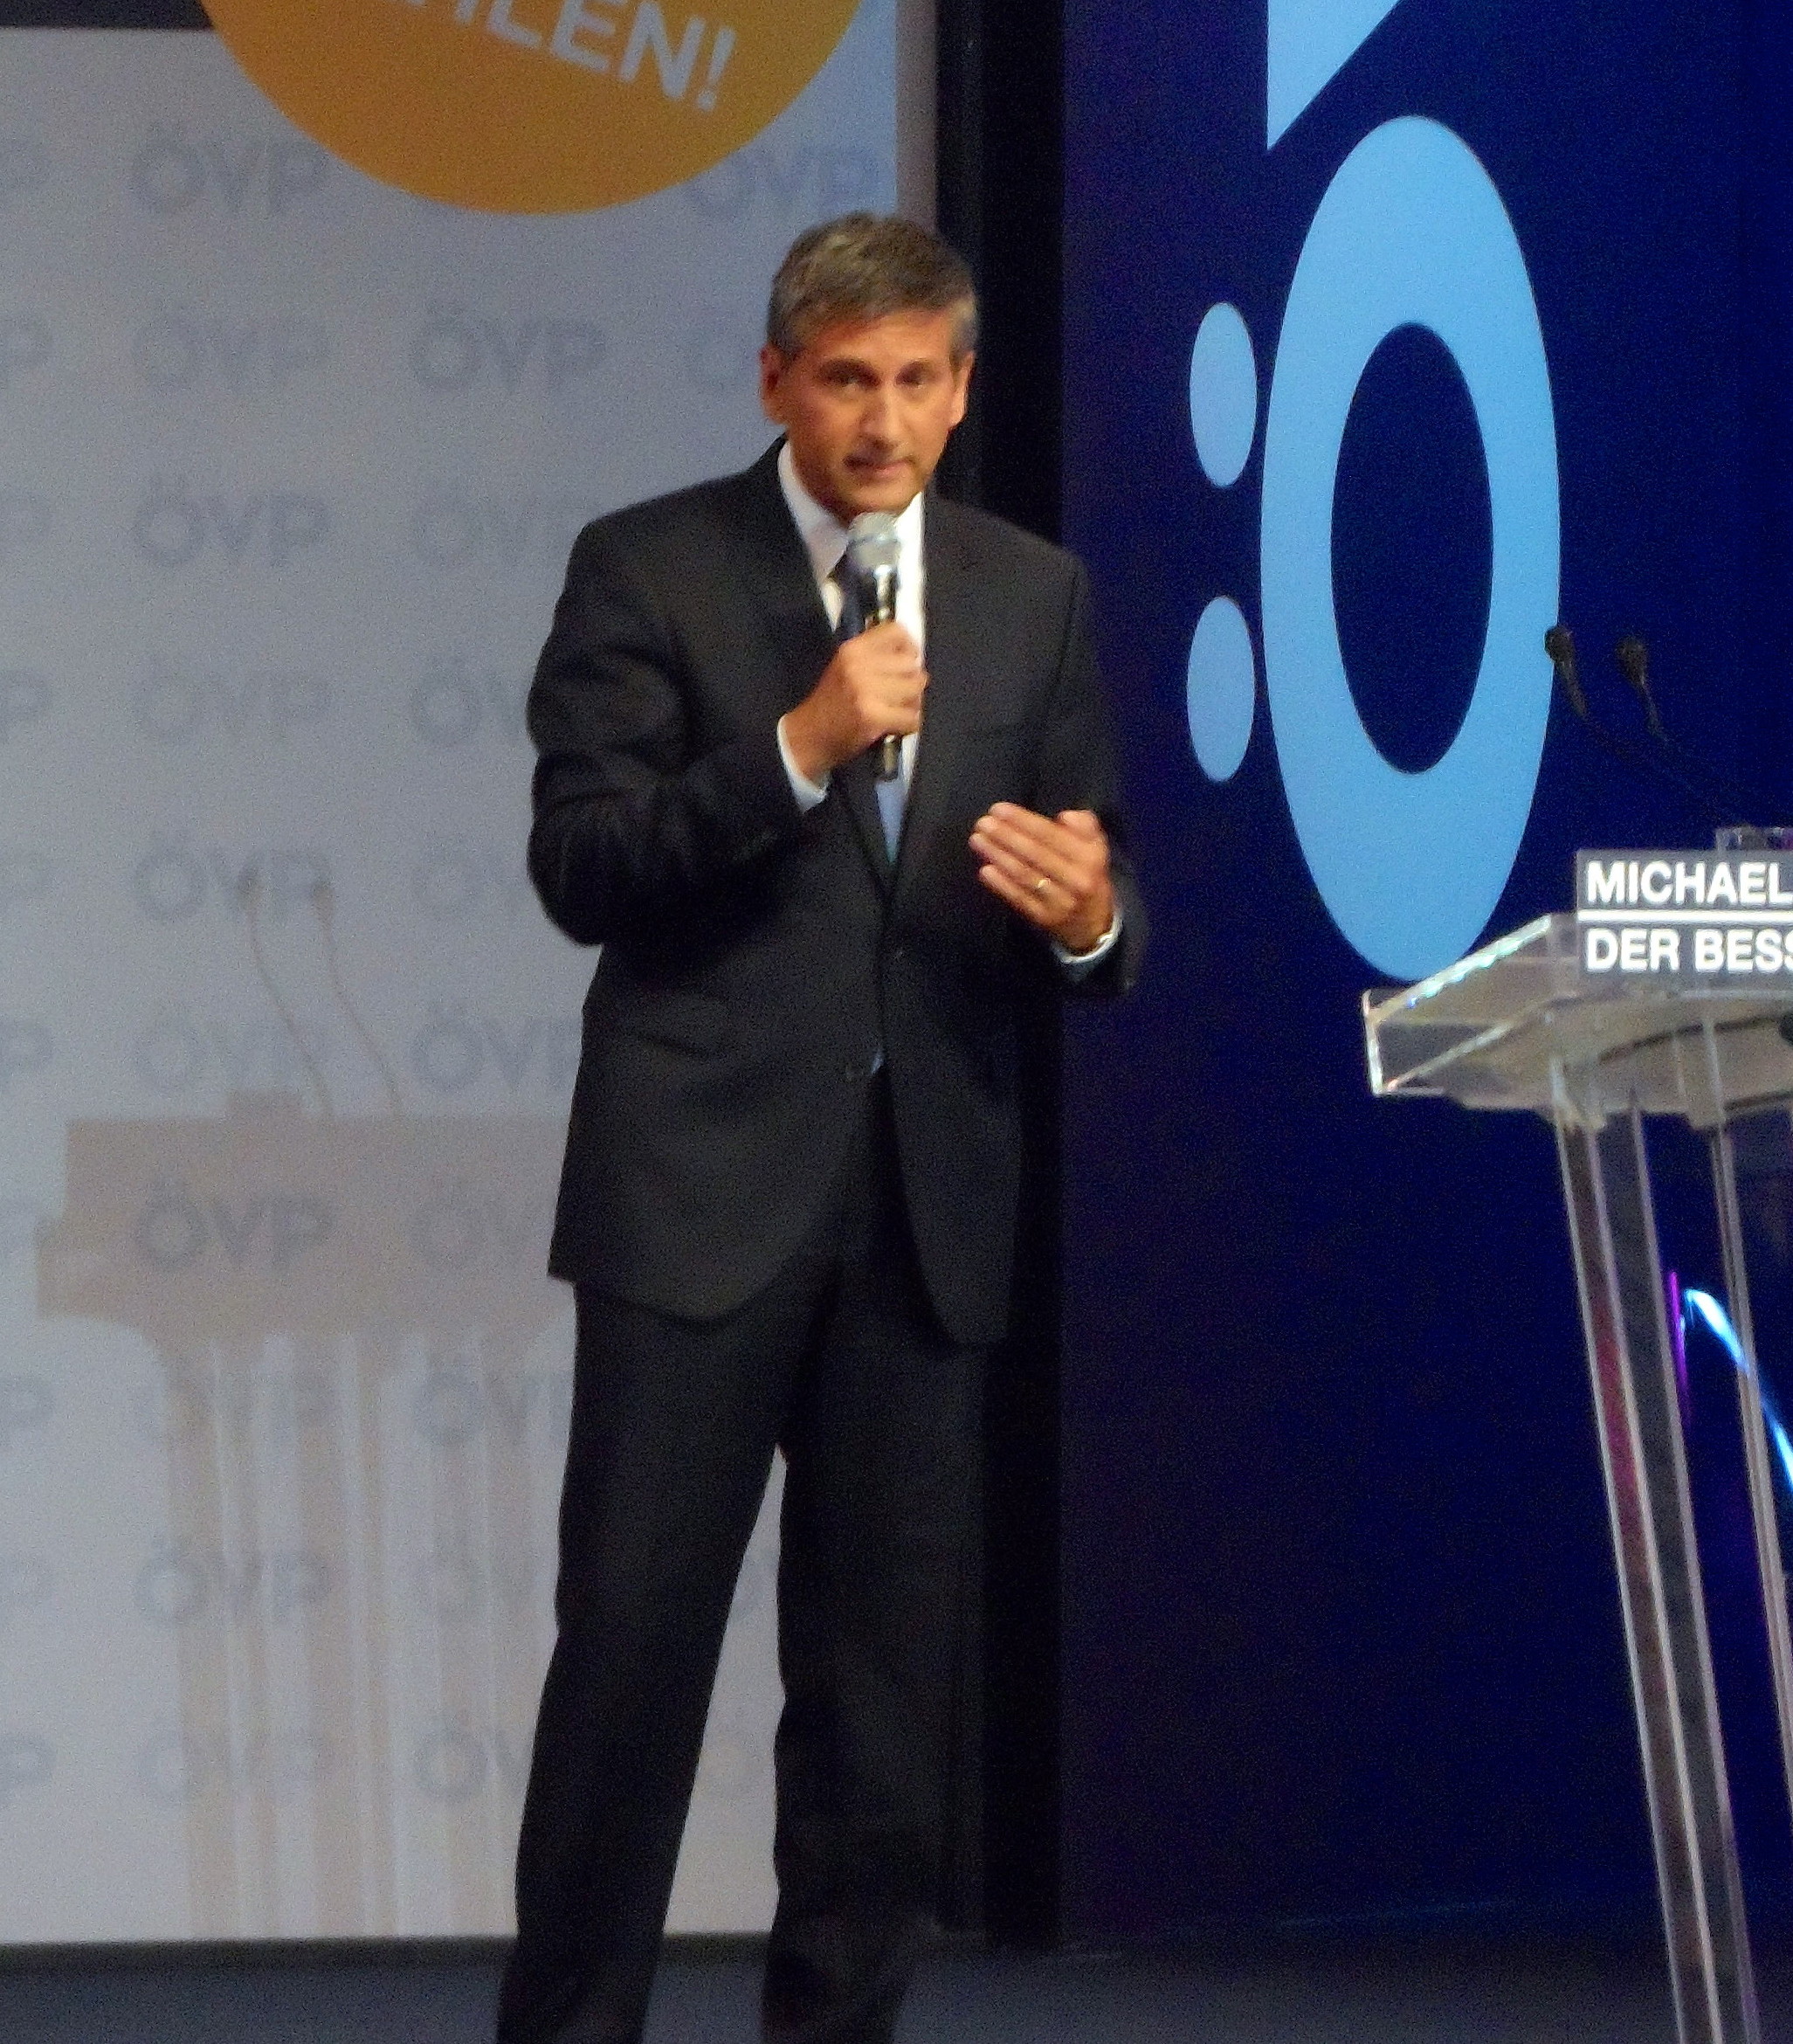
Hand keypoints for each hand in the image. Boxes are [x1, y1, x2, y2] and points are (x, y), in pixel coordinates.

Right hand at [782, 623, 925, 779]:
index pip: (896, 632)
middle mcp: (859, 665)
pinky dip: (908, 725)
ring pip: (915, 690)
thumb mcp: (846, 666)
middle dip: (911, 682)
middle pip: (911, 665)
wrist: (808, 736)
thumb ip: (875, 656)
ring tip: (896, 710)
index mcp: (853, 649)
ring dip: (912, 703)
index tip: (906, 662)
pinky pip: (912, 717)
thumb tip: (911, 656)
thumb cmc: (831, 703)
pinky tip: (893, 726)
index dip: (909, 647)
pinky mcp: (873, 717)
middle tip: (899, 695)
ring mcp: (866, 691)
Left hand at [970, 804, 1114, 952]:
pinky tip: (985, 870)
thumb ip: (1084, 826)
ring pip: (1024, 875)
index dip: (1023, 821)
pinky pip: (1019, 898)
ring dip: (998, 856)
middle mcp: (1076, 879)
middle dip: (1005, 836)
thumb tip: (1065, 816)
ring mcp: (1059, 901)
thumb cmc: (1088, 876)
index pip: (1052, 835)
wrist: (1094, 926)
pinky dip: (1001, 884)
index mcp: (1090, 857)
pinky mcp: (1044, 918)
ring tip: (978, 840)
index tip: (999, 809)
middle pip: (1034, 854)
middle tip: (983, 823)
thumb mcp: (1097, 848)